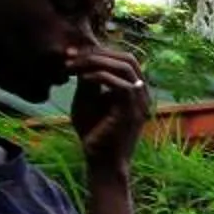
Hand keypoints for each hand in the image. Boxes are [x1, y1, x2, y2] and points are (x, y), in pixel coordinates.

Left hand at [66, 42, 150, 164]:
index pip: (123, 60)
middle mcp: (142, 94)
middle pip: (128, 58)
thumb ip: (88, 80)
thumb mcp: (87, 99)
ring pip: (125, 67)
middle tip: (71, 56)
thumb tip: (81, 57)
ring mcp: (140, 103)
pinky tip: (81, 79)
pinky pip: (121, 85)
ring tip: (73, 66)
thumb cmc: (93, 133)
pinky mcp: (132, 113)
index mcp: (133, 90)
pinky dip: (100, 76)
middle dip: (97, 53)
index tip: (72, 53)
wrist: (100, 161)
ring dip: (96, 62)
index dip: (98, 51)